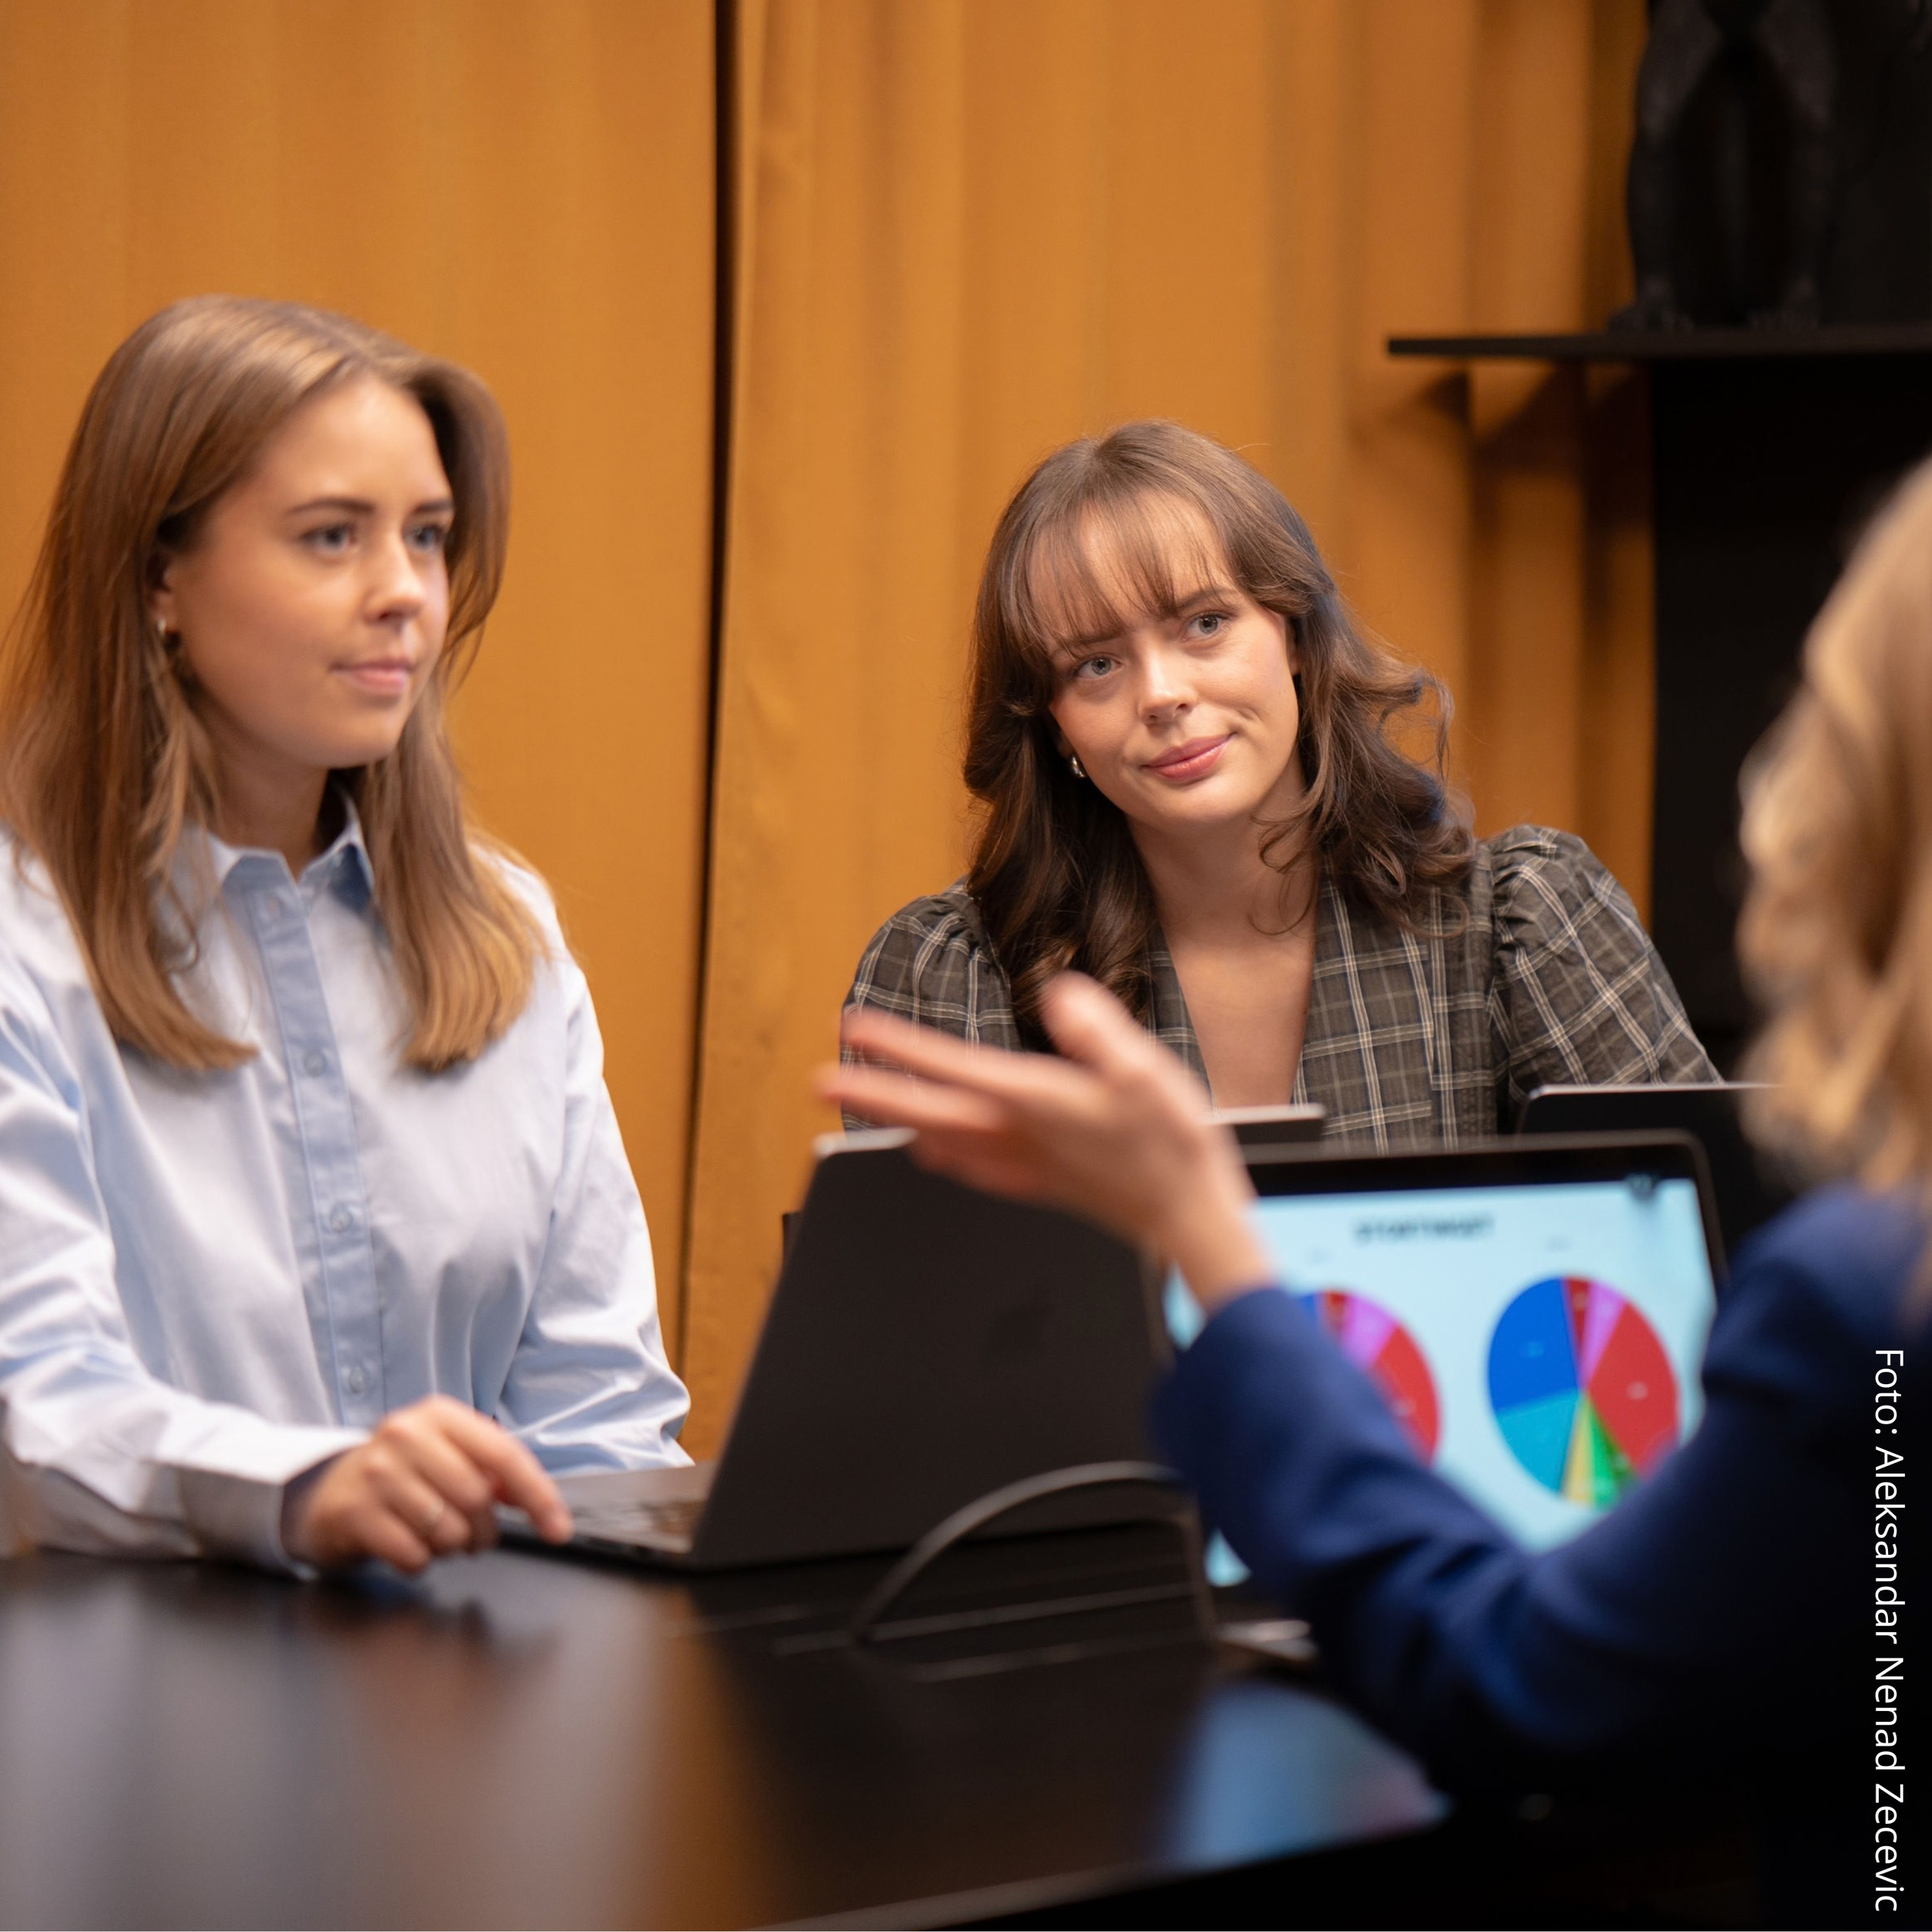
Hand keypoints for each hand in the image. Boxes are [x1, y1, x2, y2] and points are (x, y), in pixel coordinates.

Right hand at [282, 1395, 572, 1572]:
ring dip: (452, 1548)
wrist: (327, 1492)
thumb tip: (542, 1504)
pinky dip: (420, 1562)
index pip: (504, 1454)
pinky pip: (414, 1556)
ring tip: (435, 1535)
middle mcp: (406, 1435)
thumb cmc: (404, 1475)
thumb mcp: (449, 1456)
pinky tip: (407, 1544)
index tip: (558, 1530)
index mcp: (440, 1415)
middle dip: (484, 1529)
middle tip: (472, 1535)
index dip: (537, 1495)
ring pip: (448, 1531)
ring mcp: (376, 1473)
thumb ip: (496, 1472)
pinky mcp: (354, 1513)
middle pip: (476, 1498)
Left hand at [821, 975, 1271, 1309]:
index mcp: (1034, 1102)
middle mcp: (1018, 1136)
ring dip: (898, 1120)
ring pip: (941, 1140)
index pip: (949, 1068)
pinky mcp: (1040, 1185)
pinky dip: (940, 1155)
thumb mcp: (1143, 1070)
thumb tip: (1060, 993)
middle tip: (822, 1079)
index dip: (898, 1046)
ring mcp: (1025, 1164)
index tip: (853, 1029)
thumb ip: (1096, 1029)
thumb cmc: (1171, 1145)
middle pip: (927, 1110)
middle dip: (873, 1091)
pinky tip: (931, 1154)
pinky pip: (971, 1168)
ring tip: (866, 1108)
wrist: (1188, 1216)